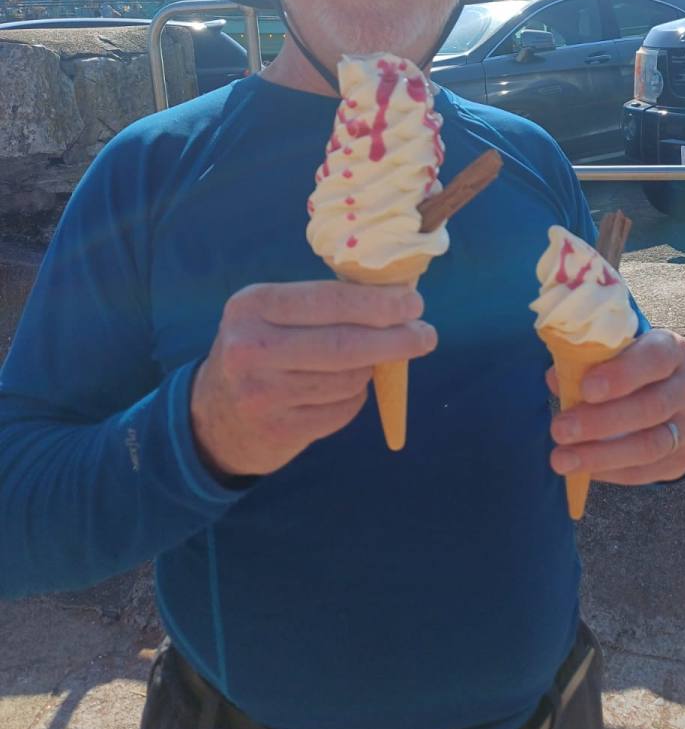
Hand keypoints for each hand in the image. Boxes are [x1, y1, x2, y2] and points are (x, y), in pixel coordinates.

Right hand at [191, 281, 435, 477]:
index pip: (329, 300)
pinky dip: (354, 398)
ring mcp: (263, 393)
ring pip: (349, 378)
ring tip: (365, 362)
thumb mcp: (273, 316)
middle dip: (396, 339)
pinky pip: (343, 409)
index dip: (379, 304)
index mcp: (253, 306)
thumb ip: (324, 305)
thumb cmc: (260, 350)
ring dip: (370, 369)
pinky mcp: (279, 430)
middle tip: (426, 336)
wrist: (213, 417)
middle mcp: (251, 348)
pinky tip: (343, 391)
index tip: (414, 305)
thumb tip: (398, 298)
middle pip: (345, 344)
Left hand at [548, 329, 684, 484]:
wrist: (669, 395)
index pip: (655, 358)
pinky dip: (611, 472)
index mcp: (672, 349)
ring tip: (562, 459)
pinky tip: (583, 470)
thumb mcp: (612, 354)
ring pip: (650, 445)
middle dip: (600, 421)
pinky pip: (648, 471)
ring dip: (601, 455)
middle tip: (559, 430)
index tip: (586, 389)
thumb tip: (555, 380)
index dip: (622, 374)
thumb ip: (585, 362)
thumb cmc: (627, 367)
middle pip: (651, 407)